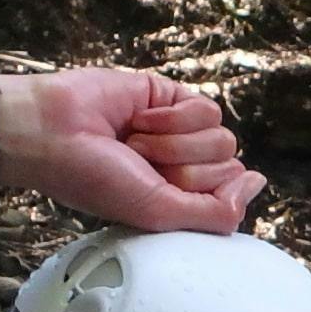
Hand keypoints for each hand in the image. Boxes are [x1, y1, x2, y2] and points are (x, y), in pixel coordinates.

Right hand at [0, 68, 268, 231]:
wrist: (53, 134)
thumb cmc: (93, 179)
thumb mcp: (158, 213)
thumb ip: (217, 212)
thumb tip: (257, 183)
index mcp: (182, 199)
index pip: (231, 197)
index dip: (201, 194)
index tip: (162, 190)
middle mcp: (186, 166)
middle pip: (229, 167)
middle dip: (183, 168)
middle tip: (139, 165)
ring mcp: (181, 132)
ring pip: (222, 138)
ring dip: (174, 143)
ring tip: (136, 143)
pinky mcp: (173, 98)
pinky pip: (207, 109)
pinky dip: (172, 118)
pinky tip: (141, 119)